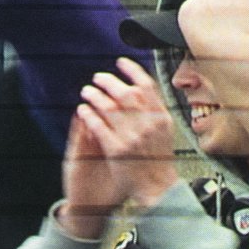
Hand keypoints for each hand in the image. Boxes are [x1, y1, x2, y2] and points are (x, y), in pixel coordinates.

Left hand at [61, 57, 178, 238]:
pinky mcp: (116, 149)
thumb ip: (154, 110)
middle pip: (126, 93)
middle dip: (109, 81)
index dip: (132, 71)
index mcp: (161, 118)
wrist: (157, 186)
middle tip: (98, 77)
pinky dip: (89, 115)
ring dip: (95, 96)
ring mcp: (133, 137)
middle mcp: (148, 125)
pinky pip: (99, 127)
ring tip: (87, 91)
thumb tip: (141, 87)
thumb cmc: (159, 158)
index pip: (147, 86)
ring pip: (110, 108)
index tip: (120, 62)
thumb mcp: (165, 130)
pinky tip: (83, 110)